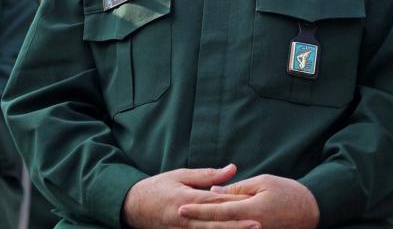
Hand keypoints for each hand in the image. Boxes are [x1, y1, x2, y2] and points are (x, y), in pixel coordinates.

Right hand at [123, 164, 251, 228]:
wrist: (133, 208)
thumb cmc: (158, 188)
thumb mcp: (180, 175)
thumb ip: (207, 175)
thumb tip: (232, 169)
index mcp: (187, 199)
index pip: (217, 201)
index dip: (236, 202)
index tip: (255, 202)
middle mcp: (187, 218)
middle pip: (217, 223)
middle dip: (238, 225)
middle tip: (259, 224)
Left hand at [177, 174, 318, 228]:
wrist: (312, 210)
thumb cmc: (287, 192)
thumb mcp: (262, 183)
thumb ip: (237, 189)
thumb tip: (214, 192)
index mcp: (250, 210)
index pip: (218, 212)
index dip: (198, 210)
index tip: (180, 208)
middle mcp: (251, 227)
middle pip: (219, 226)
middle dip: (197, 222)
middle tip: (178, 216)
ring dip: (209, 228)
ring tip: (190, 223)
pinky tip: (212, 226)